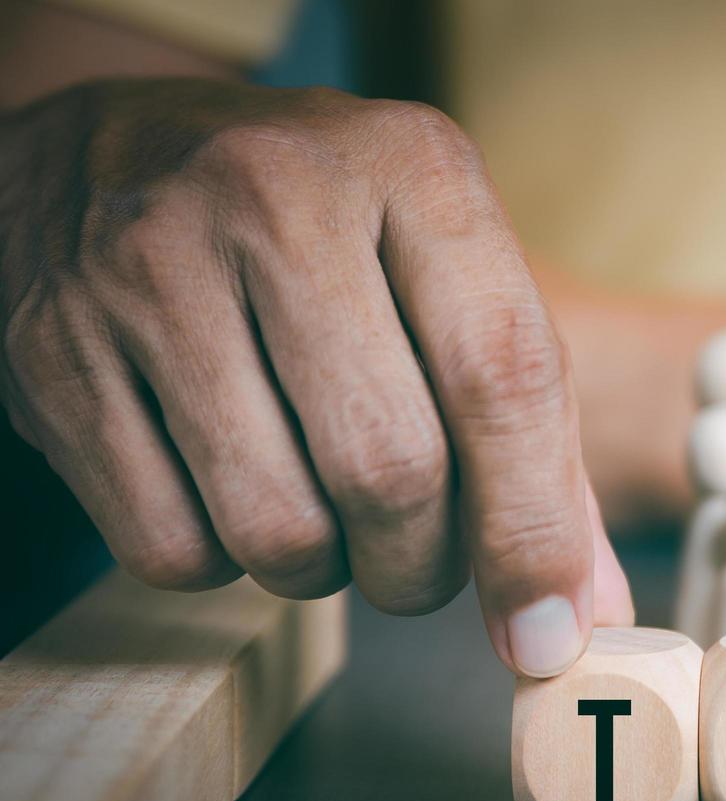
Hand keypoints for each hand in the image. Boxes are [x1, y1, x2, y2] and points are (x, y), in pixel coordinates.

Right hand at [0, 78, 630, 675]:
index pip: (502, 377)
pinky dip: (220, 563)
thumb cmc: (323, 239)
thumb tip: (582, 611)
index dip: (533, 531)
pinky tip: (227, 492)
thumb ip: (533, 439)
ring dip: (323, 571)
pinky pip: (169, 544)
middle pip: (390, 470)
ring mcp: (150, 265)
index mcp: (413, 170)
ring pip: (278, 527)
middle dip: (421, 567)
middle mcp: (277, 197)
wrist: (105, 152)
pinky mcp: (54, 347)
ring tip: (323, 513)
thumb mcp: (449, 284)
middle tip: (416, 563)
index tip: (551, 634)